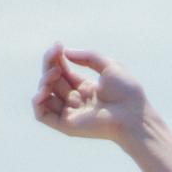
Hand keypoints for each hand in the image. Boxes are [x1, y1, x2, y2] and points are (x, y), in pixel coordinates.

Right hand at [31, 43, 147, 141]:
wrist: (133, 115)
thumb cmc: (127, 93)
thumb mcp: (110, 66)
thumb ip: (89, 57)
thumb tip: (66, 53)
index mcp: (86, 88)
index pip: (62, 72)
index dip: (57, 58)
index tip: (58, 45)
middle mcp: (76, 100)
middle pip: (52, 80)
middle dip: (50, 65)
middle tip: (56, 55)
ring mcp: (70, 113)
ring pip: (45, 96)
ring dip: (44, 81)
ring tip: (55, 72)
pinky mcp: (66, 125)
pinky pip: (42, 115)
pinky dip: (37, 102)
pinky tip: (44, 89)